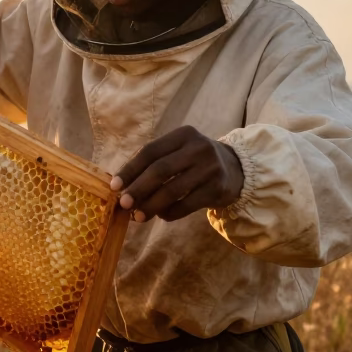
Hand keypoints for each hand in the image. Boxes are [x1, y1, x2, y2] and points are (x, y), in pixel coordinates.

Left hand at [110, 126, 243, 221]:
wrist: (236, 169)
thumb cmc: (195, 161)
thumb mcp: (179, 152)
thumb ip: (154, 164)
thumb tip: (123, 187)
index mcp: (183, 134)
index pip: (150, 151)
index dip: (130, 169)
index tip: (114, 186)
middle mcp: (198, 147)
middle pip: (160, 170)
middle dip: (138, 189)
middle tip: (124, 204)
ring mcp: (210, 168)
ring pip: (173, 190)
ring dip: (152, 205)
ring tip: (138, 216)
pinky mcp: (218, 188)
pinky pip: (187, 204)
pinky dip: (170, 212)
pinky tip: (161, 216)